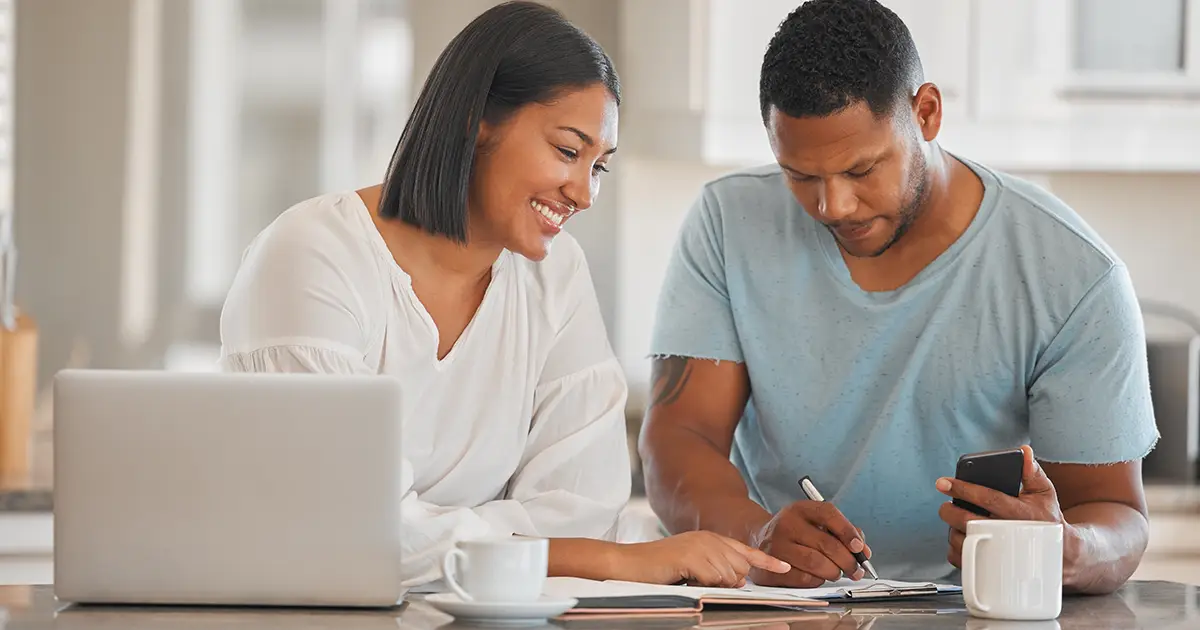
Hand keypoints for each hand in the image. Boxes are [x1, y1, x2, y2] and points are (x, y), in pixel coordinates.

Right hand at [612, 531, 790, 586]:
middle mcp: (709, 538)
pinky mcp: (691, 556)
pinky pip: (714, 578)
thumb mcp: (694, 566)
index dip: (767, 560)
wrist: (630, 564)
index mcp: (711, 539)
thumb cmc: (660, 568)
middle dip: (729, 581)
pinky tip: (686, 577)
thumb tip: (739, 580)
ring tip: (689, 578)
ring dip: (713, 584)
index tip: (785, 568)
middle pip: (740, 568)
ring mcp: (701, 545)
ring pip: (729, 575)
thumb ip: (717, 569)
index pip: (746, 551)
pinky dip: (703, 583)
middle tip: (701, 580)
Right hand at [748, 501, 872, 587]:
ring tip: (836, 572)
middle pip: (826, 544)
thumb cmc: (795, 533)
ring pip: (816, 563)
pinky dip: (817, 580)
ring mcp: (776, 546)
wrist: (758, 539)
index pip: (828, 514)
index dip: (848, 531)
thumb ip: (841, 533)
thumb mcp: (814, 523)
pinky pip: (803, 578)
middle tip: (856, 570)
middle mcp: (786, 524)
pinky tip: (817, 576)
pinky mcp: (771, 567)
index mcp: (800, 509)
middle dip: (847, 561)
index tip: (859, 548)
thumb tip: (863, 552)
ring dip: (833, 572)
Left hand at [938, 445, 1070, 568]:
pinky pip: (959, 558)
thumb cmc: (1046, 519)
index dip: (963, 488)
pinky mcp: (987, 568)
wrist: (1059, 555)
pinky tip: (961, 535)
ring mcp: (996, 553)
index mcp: (1021, 514)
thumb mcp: (1044, 493)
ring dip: (952, 528)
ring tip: (956, 519)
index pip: (988, 498)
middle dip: (949, 510)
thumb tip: (1023, 451)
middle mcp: (1007, 534)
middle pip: (967, 521)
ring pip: (960, 540)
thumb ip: (1031, 471)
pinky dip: (954, 546)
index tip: (944, 482)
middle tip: (945, 504)